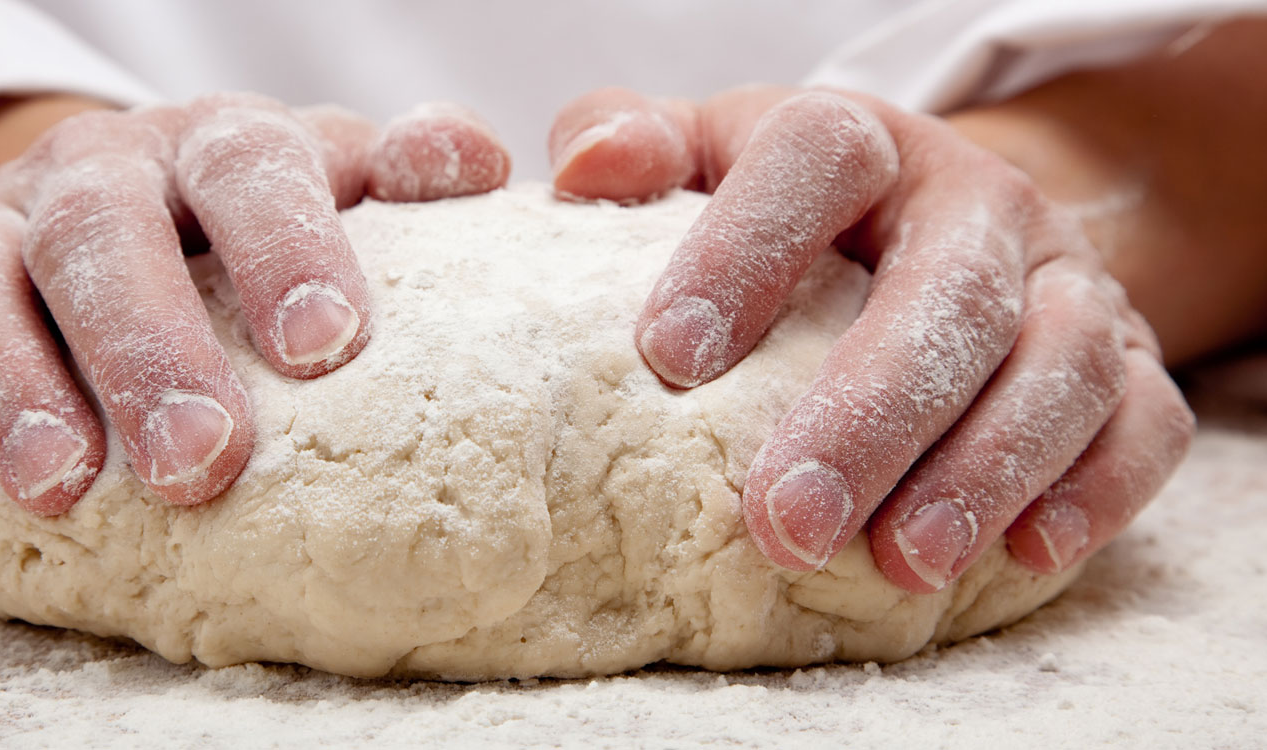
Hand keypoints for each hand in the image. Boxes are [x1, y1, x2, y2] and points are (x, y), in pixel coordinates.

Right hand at [0, 93, 509, 528]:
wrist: (111, 199)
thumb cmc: (249, 216)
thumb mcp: (332, 181)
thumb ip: (403, 174)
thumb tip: (478, 165)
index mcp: (210, 146)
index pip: (246, 171)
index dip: (285, 248)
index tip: (328, 345)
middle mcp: (93, 180)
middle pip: (101, 237)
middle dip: (147, 348)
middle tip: (200, 461)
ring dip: (14, 390)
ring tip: (64, 491)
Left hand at [548, 85, 1192, 591]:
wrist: (942, 219)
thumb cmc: (792, 213)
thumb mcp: (707, 161)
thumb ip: (636, 142)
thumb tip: (590, 168)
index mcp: (864, 144)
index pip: (818, 157)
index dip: (745, 248)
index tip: (668, 357)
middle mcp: (977, 203)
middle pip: (949, 291)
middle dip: (869, 413)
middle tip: (786, 522)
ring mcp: (1066, 280)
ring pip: (1060, 363)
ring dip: (984, 470)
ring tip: (901, 564)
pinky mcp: (1132, 360)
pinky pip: (1145, 422)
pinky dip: (1095, 489)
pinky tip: (1024, 556)